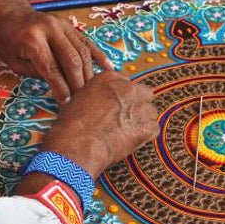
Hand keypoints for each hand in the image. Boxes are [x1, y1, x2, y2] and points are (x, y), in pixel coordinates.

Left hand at [0, 0, 113, 103]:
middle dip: (78, 84)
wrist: (10, 14)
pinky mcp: (70, 25)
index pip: (52, 69)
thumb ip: (39, 73)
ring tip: (93, 91)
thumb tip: (62, 90)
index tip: (66, 104)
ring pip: (83, 52)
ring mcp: (63, 25)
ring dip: (89, 73)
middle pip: (72, 60)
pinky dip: (98, 56)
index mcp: (32, 39)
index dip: (61, 88)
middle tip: (83, 101)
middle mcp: (50, 29)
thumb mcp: (15, 62)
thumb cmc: (9, 41)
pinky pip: (87, 42)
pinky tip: (108, 69)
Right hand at [41, 71, 159, 177]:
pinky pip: (153, 129)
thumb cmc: (71, 125)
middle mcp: (128, 89)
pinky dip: (144, 136)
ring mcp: (139, 107)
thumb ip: (96, 95)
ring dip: (141, 121)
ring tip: (125, 133)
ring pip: (150, 112)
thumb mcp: (79, 99)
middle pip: (144, 94)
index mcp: (110, 78)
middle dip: (137, 105)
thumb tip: (99, 103)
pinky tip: (129, 141)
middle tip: (124, 119)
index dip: (122, 98)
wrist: (77, 144)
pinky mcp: (146, 127)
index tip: (116, 108)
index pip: (126, 84)